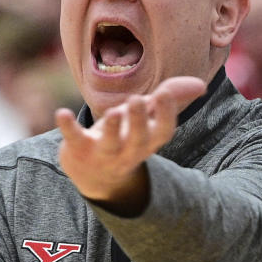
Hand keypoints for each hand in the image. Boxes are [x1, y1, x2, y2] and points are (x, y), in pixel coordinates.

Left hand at [55, 77, 206, 215]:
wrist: (93, 176)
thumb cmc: (125, 138)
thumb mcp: (147, 120)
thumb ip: (170, 99)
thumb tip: (201, 85)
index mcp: (148, 141)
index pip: (163, 132)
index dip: (165, 114)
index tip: (164, 93)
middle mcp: (128, 150)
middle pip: (138, 140)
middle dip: (138, 121)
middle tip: (137, 99)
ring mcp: (103, 153)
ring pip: (111, 144)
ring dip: (112, 128)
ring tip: (113, 111)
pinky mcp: (78, 150)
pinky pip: (74, 140)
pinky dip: (68, 128)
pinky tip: (61, 114)